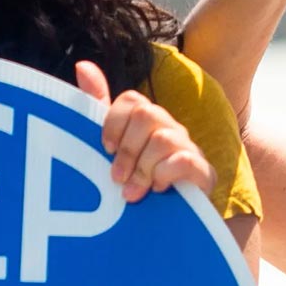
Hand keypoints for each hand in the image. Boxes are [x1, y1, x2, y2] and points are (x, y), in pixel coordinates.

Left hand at [74, 62, 212, 201]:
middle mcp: (169, 128)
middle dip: (127, 149)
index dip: (114, 123)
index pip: (132, 101)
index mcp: (147, 121)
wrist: (170, 221)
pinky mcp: (203, 171)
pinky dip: (165, 176)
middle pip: (147, 114)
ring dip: (143, 169)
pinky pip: (183, 160)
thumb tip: (82, 64)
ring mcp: (188, 148)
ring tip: (133, 194)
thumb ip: (98, 107)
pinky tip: (159, 190)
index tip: (105, 150)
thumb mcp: (113, 146)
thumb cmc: (137, 180)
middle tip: (117, 178)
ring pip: (162, 138)